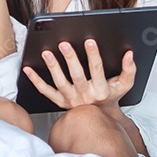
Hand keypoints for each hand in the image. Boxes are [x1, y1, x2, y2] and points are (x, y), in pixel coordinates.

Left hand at [22, 39, 136, 110]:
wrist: (99, 116)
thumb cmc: (110, 96)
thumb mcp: (125, 85)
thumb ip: (129, 69)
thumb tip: (129, 54)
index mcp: (100, 90)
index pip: (97, 70)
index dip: (93, 55)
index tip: (89, 41)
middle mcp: (84, 96)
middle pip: (76, 75)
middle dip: (70, 59)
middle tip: (64, 43)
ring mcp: (70, 99)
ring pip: (60, 82)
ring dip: (52, 67)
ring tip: (46, 53)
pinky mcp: (59, 101)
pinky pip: (45, 91)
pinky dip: (35, 80)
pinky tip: (27, 68)